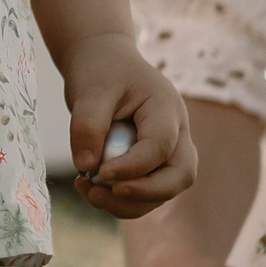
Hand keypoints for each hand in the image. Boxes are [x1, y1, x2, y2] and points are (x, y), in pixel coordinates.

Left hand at [63, 32, 196, 218]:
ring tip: (88, 191)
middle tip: (101, 193)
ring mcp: (169, 151)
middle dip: (144, 193)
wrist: (103, 63)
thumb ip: (88, 125)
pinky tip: (89, 187)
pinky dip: (120, 200)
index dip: (132, 167)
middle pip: (180, 176)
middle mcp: (177, 133)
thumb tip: (85, 166)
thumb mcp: (89, 90)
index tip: (99, 174)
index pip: (160, 147)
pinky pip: (146, 193)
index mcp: (166, 108)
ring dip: (127, 203)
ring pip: (164, 191)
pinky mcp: (153, 165)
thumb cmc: (100, 71)